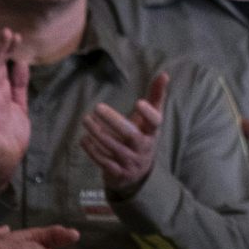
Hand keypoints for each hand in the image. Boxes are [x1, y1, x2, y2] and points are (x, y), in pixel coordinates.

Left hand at [79, 72, 167, 197]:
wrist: (137, 174)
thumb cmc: (143, 137)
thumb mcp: (151, 120)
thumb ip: (156, 97)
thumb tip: (164, 74)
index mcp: (152, 132)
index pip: (155, 122)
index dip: (148, 113)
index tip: (138, 102)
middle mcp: (143, 147)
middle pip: (130, 135)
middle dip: (114, 121)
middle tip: (97, 107)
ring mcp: (130, 161)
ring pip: (113, 147)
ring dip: (98, 133)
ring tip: (86, 119)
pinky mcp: (118, 172)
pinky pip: (104, 161)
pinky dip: (93, 150)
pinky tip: (84, 138)